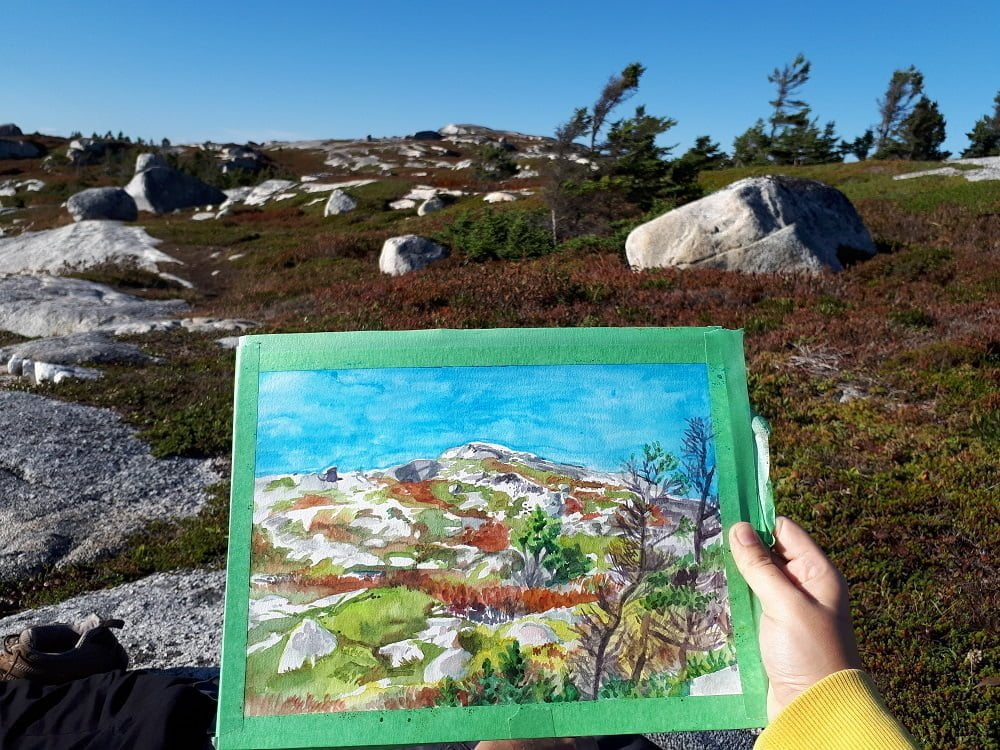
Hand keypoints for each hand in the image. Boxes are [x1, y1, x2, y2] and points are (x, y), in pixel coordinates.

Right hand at [729, 516, 860, 719]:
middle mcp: (805, 587)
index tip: (726, 521)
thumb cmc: (809, 653)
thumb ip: (760, 566)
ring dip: (737, 578)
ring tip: (709, 571)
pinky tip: (717, 598)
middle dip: (743, 552)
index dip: (758, 525)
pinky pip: (752, 605)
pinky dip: (737, 601)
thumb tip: (739, 528)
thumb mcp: (784, 605)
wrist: (816, 710)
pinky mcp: (774, 631)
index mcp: (818, 573)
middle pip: (769, 555)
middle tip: (711, 546)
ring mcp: (789, 610)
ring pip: (757, 580)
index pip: (785, 532)